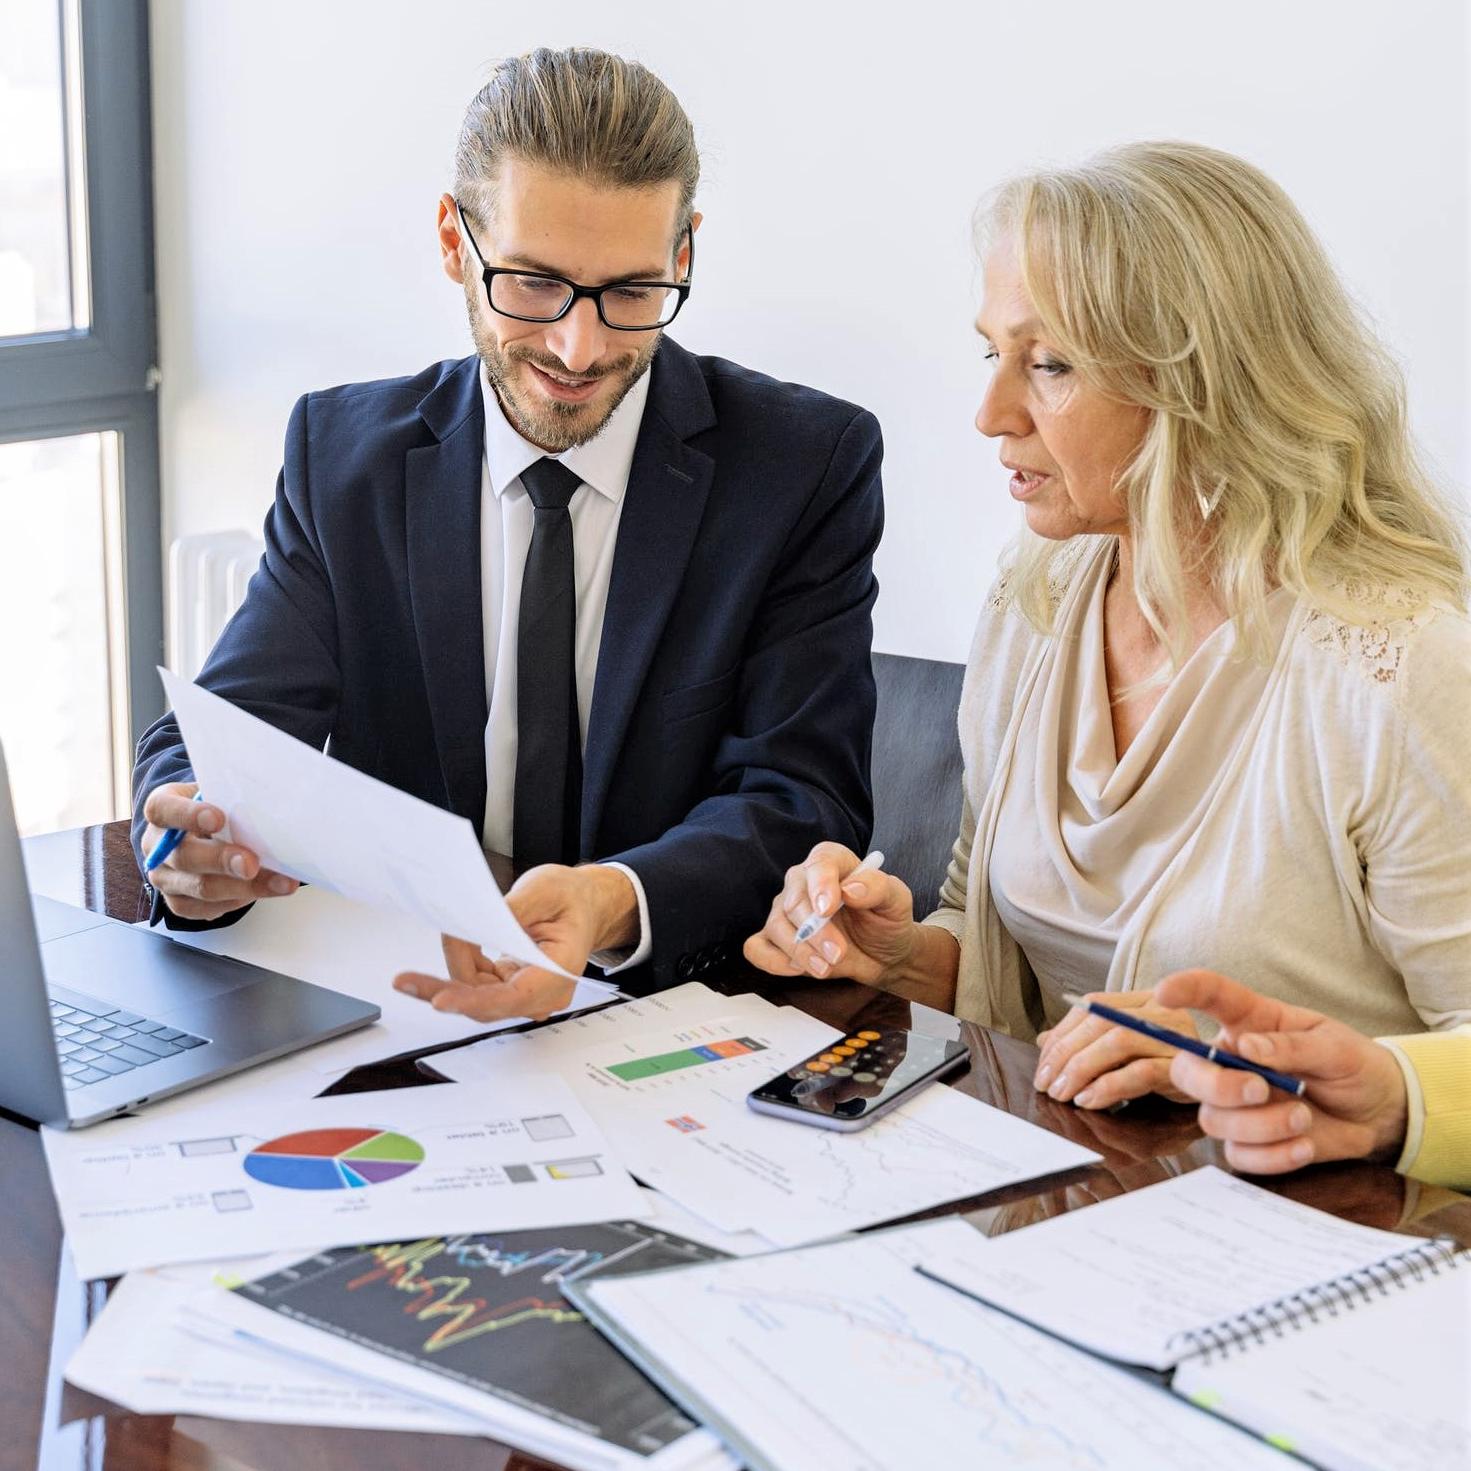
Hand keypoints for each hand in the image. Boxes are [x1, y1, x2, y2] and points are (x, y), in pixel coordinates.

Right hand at [142, 781, 298, 920]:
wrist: (204, 833)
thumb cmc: (216, 808)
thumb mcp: (219, 793)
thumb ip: (232, 798)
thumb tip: (270, 805)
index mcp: (162, 810)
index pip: (163, 810)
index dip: (188, 815)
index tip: (217, 818)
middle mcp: (157, 847)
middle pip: (183, 857)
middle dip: (221, 861)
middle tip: (251, 863)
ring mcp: (165, 878)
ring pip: (199, 888)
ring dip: (242, 887)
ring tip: (278, 882)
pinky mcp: (180, 902)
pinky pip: (208, 908)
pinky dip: (240, 901)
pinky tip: (265, 890)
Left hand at [393, 863, 636, 1023]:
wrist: (583, 903)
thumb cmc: (570, 898)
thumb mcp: (544, 889)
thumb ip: (510, 911)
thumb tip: (471, 923)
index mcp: (561, 971)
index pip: (515, 997)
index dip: (475, 1001)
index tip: (440, 999)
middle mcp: (543, 992)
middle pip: (486, 1003)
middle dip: (444, 990)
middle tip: (405, 981)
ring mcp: (525, 993)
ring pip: (475, 998)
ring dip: (448, 976)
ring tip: (433, 949)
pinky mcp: (509, 987)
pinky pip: (475, 985)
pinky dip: (460, 965)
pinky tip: (452, 944)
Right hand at [743, 842, 917, 985]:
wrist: (883, 953)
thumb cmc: (887, 921)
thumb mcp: (896, 901)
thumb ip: (878, 887)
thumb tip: (851, 889)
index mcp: (832, 862)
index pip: (819, 864)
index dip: (820, 885)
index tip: (828, 909)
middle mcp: (802, 882)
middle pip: (793, 902)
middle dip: (815, 933)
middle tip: (838, 953)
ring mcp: (785, 910)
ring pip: (776, 927)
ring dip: (800, 952)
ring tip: (826, 967)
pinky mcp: (776, 938)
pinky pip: (756, 947)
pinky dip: (772, 961)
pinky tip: (798, 969)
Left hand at [1034, 989, 1196, 1108]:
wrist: (1226, 1089)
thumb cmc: (1171, 1068)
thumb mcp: (1129, 1051)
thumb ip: (1090, 1041)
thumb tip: (1045, 1042)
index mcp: (1145, 1000)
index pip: (1092, 1006)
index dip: (1062, 1034)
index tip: (1043, 1064)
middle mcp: (1162, 1011)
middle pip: (1101, 1022)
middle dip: (1065, 1054)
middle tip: (1046, 1083)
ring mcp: (1176, 1037)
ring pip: (1117, 1042)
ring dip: (1080, 1069)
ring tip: (1062, 1094)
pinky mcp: (1185, 1067)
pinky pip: (1140, 1072)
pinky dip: (1107, 1086)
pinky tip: (1088, 1100)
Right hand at [1156, 969, 1408, 1173]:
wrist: (1379, 1113)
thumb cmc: (1353, 1066)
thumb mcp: (1336, 1047)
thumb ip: (1293, 1046)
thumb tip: (1247, 1047)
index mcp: (1251, 1022)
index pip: (1210, 996)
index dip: (1183, 990)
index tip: (1164, 993)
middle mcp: (1231, 1061)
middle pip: (1187, 1070)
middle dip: (1217, 1085)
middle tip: (1260, 1089)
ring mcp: (1235, 1105)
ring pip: (1213, 1119)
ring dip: (1260, 1125)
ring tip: (1303, 1117)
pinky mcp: (1248, 1142)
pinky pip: (1238, 1155)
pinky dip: (1272, 1156)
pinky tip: (1304, 1145)